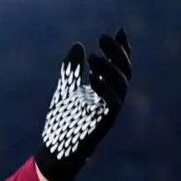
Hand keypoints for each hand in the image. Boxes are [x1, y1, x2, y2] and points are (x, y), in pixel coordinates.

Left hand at [34, 28, 131, 180]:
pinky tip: (92, 77)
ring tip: (94, 56)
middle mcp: (112, 99)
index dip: (122, 49)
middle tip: (103, 38)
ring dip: (109, 69)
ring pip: (121, 87)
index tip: (119, 30)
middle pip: (124, 73)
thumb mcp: (66, 89)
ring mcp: (109, 112)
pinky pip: (111, 105)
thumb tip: (78, 44)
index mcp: (107, 90)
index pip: (120, 66)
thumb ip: (72, 69)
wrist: (56, 149)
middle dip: (117, 54)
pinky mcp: (102, 123)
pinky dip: (104, 89)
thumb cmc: (63, 121)